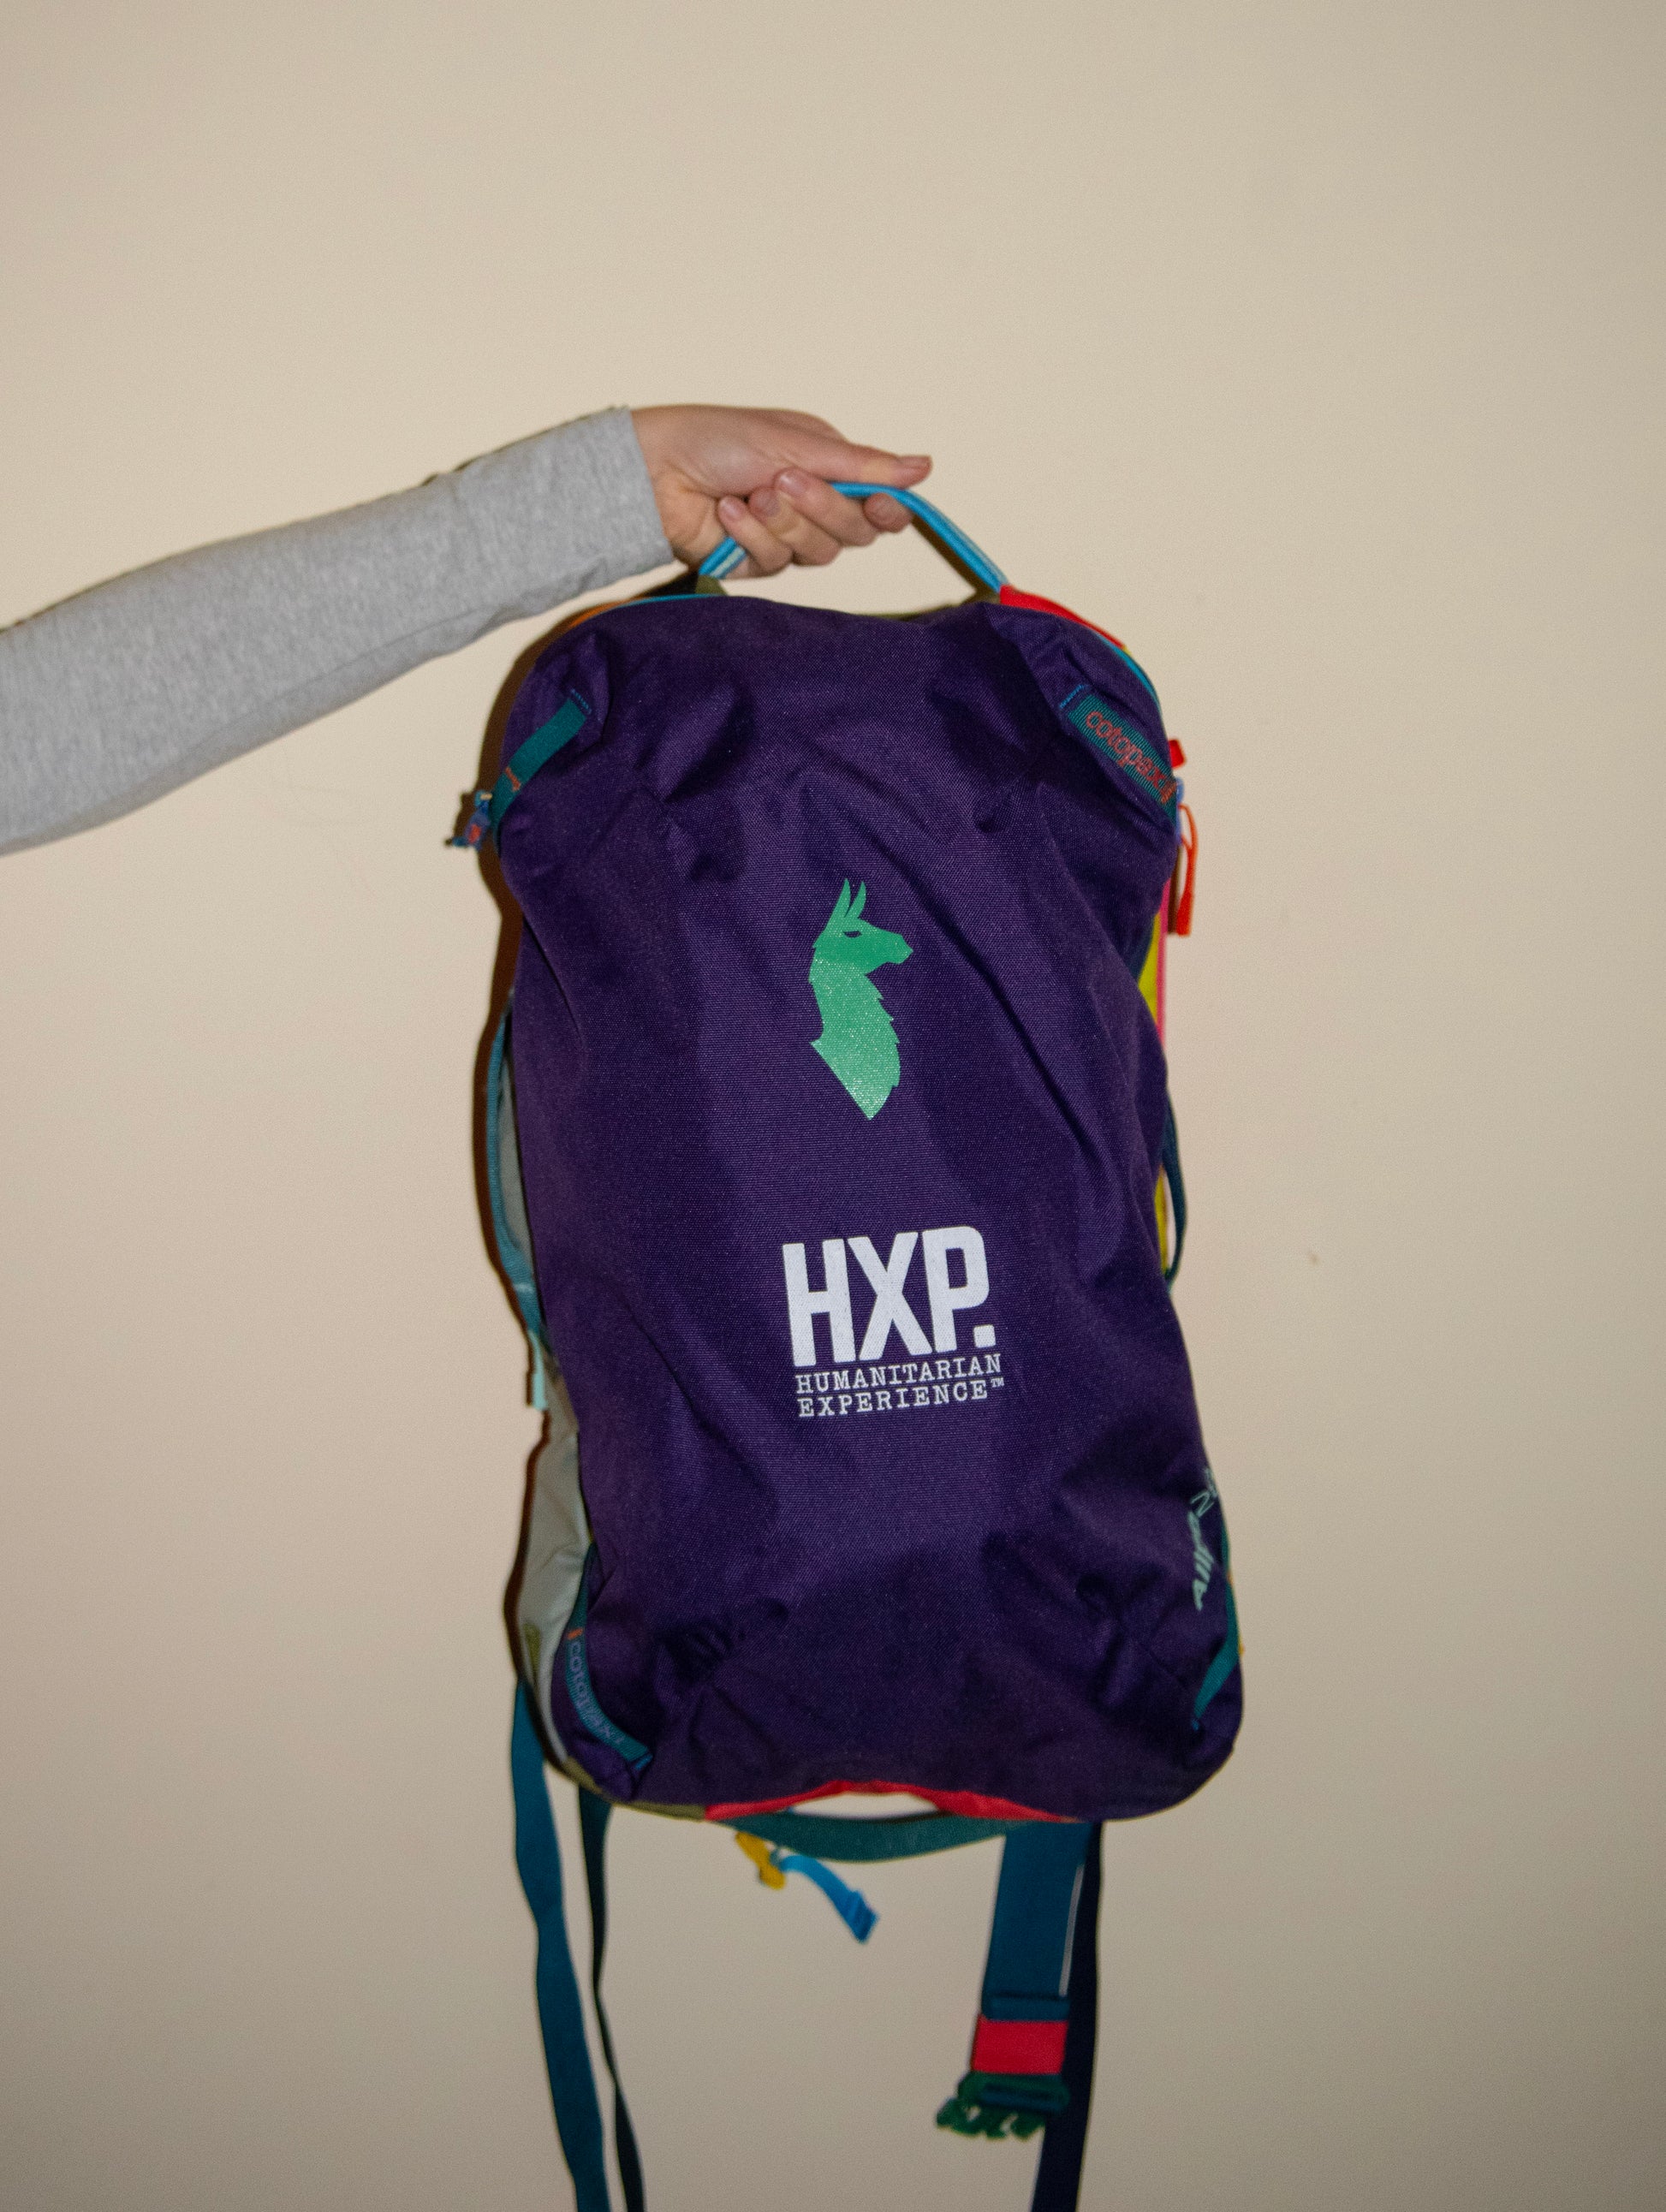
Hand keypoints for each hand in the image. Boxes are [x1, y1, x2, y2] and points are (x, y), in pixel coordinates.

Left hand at [631, 405, 930, 575]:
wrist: (655, 468)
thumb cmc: (719, 439)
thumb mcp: (797, 443)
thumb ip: (863, 465)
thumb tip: (925, 468)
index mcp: (829, 468)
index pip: (879, 505)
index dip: (885, 511)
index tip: (880, 505)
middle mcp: (813, 505)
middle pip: (854, 533)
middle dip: (822, 507)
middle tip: (784, 479)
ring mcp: (785, 537)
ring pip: (818, 553)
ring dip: (784, 520)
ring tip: (749, 492)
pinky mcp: (755, 563)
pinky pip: (775, 561)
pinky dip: (751, 534)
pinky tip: (725, 511)